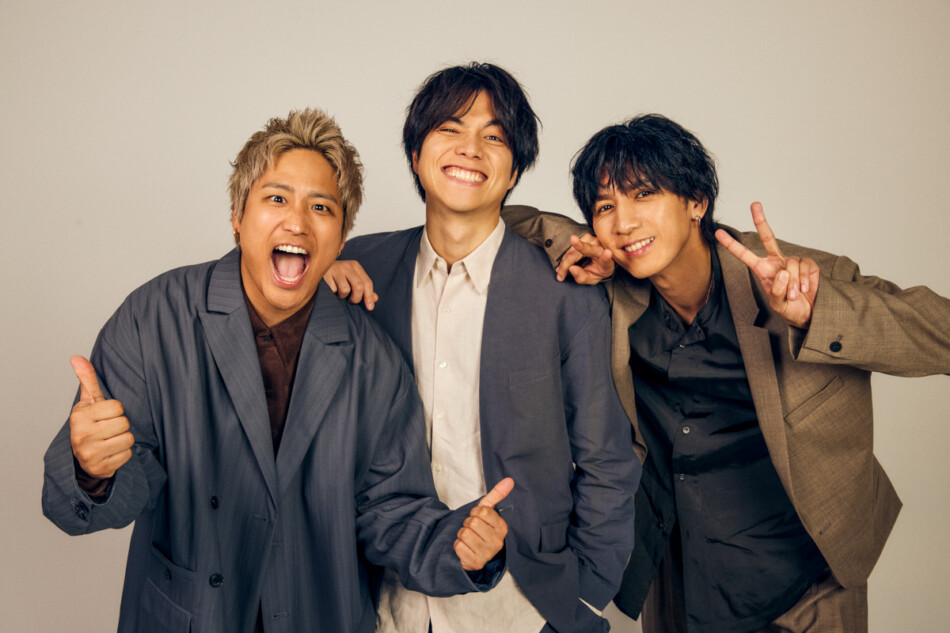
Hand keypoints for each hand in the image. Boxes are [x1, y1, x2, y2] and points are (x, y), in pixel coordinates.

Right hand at [68, 355, 134, 478]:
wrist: (83, 457)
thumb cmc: (90, 424)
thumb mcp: (89, 402)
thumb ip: (87, 379)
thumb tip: (76, 357)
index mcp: (80, 416)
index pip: (117, 407)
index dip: (115, 410)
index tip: (105, 415)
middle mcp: (82, 435)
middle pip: (124, 423)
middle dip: (121, 425)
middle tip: (108, 429)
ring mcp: (90, 453)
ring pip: (128, 439)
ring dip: (123, 439)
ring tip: (110, 440)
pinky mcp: (100, 467)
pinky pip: (127, 455)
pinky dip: (123, 454)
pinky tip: (111, 452)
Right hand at [324, 260, 377, 309]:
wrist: (318, 268)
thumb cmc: (339, 277)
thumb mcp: (353, 280)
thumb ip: (364, 289)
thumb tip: (375, 299)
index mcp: (355, 266)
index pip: (367, 282)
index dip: (369, 296)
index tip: (370, 308)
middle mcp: (346, 265)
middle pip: (359, 286)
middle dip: (356, 298)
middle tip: (351, 301)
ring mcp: (335, 269)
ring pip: (345, 290)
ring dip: (343, 296)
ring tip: (339, 293)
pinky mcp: (324, 275)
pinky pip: (333, 291)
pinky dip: (333, 295)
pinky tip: (331, 290)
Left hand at [454, 477, 513, 570]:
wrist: (475, 552)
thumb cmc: (481, 529)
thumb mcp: (488, 511)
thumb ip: (497, 495)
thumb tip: (509, 480)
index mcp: (502, 528)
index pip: (482, 511)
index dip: (475, 512)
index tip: (477, 517)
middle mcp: (497, 542)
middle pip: (472, 522)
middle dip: (467, 523)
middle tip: (472, 529)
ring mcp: (487, 554)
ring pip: (464, 534)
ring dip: (461, 534)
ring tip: (468, 538)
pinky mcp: (476, 562)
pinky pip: (459, 546)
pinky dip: (458, 545)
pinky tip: (465, 548)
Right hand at [555, 233, 614, 283]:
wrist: (598, 261)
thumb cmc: (596, 271)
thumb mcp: (591, 279)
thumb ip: (582, 277)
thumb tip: (571, 269)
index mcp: (606, 262)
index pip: (606, 260)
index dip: (606, 257)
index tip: (607, 253)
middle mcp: (601, 248)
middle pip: (581, 255)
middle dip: (567, 265)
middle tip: (560, 275)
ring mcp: (593, 240)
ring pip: (573, 250)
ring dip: (564, 261)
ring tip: (561, 272)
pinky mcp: (585, 236)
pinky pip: (571, 247)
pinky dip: (565, 256)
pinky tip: (563, 264)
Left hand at [716, 202, 819, 328]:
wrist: (809, 313)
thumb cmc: (789, 309)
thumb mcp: (778, 306)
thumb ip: (777, 292)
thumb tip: (783, 273)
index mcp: (763, 270)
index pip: (744, 255)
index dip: (732, 244)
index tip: (719, 232)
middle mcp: (776, 262)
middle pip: (768, 237)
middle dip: (761, 220)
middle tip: (754, 204)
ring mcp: (792, 262)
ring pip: (791, 264)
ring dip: (794, 283)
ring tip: (794, 295)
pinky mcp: (808, 264)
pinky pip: (805, 267)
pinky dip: (806, 281)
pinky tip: (806, 290)